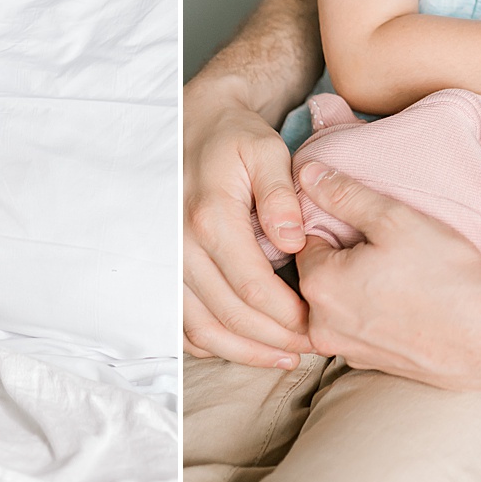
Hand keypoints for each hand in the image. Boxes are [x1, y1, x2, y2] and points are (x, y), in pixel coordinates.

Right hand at [182, 81, 313, 366]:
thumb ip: (281, 196)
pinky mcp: (162, 269)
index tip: (318, 323)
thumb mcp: (267, 151)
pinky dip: (211, 344)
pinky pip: (181, 322)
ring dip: (243, 351)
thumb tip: (294, 242)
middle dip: (273, 339)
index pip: (253, 287)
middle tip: (311, 346)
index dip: (288, 315)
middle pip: (229, 315)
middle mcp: (180, 244)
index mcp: (210, 217)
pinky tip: (243, 346)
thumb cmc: (235, 138)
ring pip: (201, 328)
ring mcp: (166, 260)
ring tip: (283, 356)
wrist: (193, 126)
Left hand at [295, 162, 480, 392]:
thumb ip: (344, 194)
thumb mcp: (394, 218)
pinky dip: (376, 316)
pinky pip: (360, 329)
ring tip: (402, 277)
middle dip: (346, 259)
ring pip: (340, 304)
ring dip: (360, 289)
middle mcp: (321, 326)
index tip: (372, 229)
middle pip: (320, 275)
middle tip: (390, 251)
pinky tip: (408, 304)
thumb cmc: (445, 276)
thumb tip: (308, 174)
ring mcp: (347, 351)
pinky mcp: (371, 366)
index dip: (338, 228)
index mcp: (318, 286)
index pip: (307, 240)